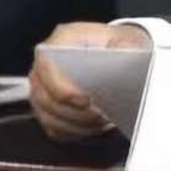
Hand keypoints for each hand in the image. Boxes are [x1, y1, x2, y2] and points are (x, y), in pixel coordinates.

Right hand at [28, 22, 150, 141]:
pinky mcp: (49, 107)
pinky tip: (95, 127)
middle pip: (45, 96)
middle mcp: (46, 64)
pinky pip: (54, 127)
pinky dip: (74, 131)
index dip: (62, 87)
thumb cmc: (119, 44)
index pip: (47, 66)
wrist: (120, 50)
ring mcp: (43, 87)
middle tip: (100, 116)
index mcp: (62, 41)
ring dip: (75, 124)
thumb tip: (122, 58)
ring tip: (102, 122)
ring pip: (48, 115)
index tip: (87, 100)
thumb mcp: (127, 38)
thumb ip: (124, 46)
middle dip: (74, 112)